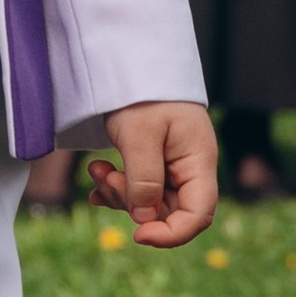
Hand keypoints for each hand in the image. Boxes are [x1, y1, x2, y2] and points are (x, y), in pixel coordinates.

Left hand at [85, 101, 218, 246]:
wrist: (133, 61)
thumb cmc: (144, 93)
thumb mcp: (140, 135)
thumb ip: (143, 180)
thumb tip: (144, 221)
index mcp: (199, 161)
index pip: (199, 215)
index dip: (172, 234)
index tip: (139, 235)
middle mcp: (190, 168)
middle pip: (169, 211)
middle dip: (133, 205)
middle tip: (104, 179)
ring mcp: (173, 166)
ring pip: (149, 202)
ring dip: (119, 193)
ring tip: (96, 168)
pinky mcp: (154, 162)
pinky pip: (138, 189)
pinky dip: (116, 187)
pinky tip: (97, 177)